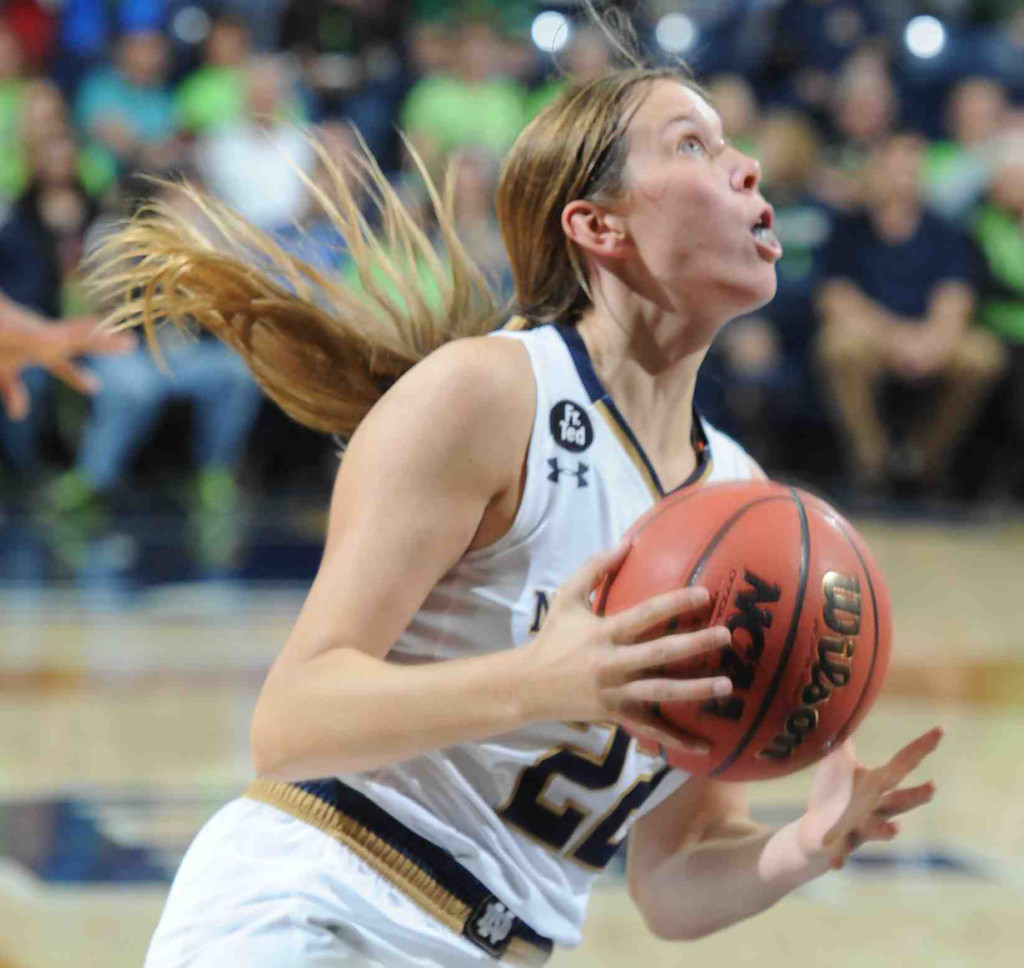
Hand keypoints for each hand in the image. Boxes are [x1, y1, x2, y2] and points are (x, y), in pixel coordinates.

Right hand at [0, 311, 134, 418]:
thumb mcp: (3, 372)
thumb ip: (14, 391)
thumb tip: (19, 416)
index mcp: (40, 352)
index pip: (63, 367)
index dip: (77, 378)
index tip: (95, 387)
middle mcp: (45, 341)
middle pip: (81, 343)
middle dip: (106, 345)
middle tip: (131, 344)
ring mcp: (40, 334)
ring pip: (76, 336)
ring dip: (102, 339)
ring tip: (129, 342)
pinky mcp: (33, 334)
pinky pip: (56, 334)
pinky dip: (80, 332)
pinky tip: (99, 328)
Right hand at [523, 542, 732, 754]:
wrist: (528, 685)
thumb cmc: (552, 637)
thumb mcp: (566, 597)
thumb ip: (594, 569)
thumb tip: (626, 543)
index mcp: (603, 632)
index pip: (645, 615)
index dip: (675, 604)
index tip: (705, 596)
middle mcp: (611, 663)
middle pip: (659, 654)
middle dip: (695, 645)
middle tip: (726, 637)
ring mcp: (615, 692)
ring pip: (660, 692)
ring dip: (695, 690)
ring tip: (727, 686)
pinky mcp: (616, 715)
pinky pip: (649, 729)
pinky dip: (675, 739)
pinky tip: (704, 747)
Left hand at [797, 727, 941, 869]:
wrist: (818, 832)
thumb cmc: (835, 793)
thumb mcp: (838, 763)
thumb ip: (842, 739)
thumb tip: (842, 706)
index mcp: (877, 784)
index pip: (903, 763)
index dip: (921, 747)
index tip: (940, 730)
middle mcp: (876, 808)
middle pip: (900, 801)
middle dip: (915, 796)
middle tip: (933, 787)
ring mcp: (860, 827)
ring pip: (878, 829)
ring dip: (886, 830)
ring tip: (895, 830)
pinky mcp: (840, 843)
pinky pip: (841, 851)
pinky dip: (839, 857)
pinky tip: (835, 866)